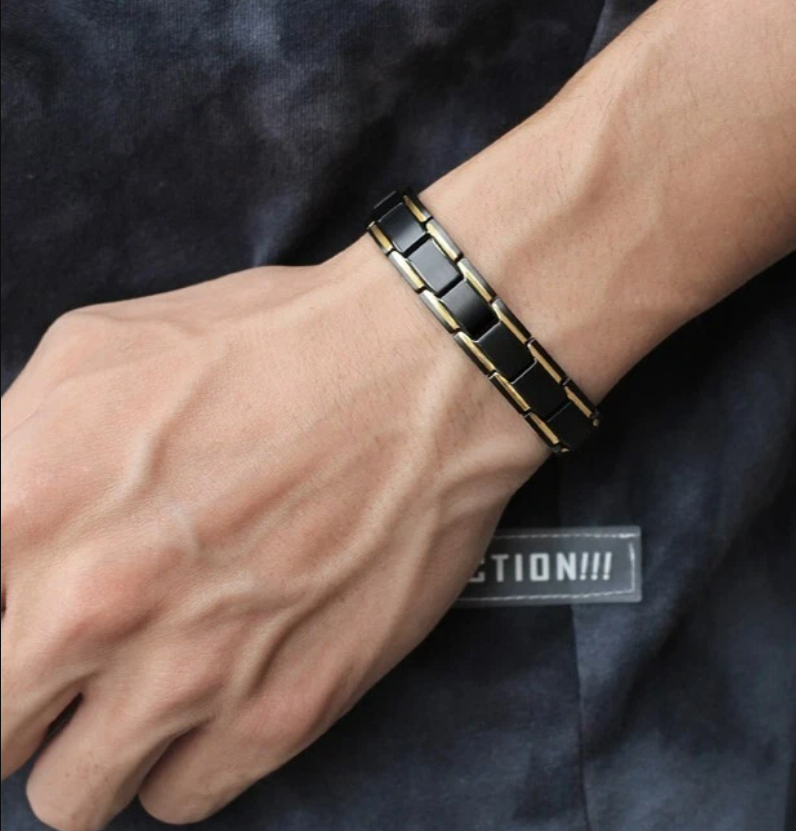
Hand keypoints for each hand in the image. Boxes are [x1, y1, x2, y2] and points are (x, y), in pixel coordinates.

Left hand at [0, 235, 545, 829]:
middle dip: (22, 697)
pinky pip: (179, 797)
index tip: (20, 620)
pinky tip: (215, 697)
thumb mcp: (97, 353)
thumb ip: (10, 448)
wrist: (417, 374)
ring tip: (144, 686)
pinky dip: (183, 759)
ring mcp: (188, 674)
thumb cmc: (270, 348)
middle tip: (73, 657)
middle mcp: (89, 609)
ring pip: (73, 793)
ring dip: (95, 743)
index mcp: (26, 506)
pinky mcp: (281, 713)